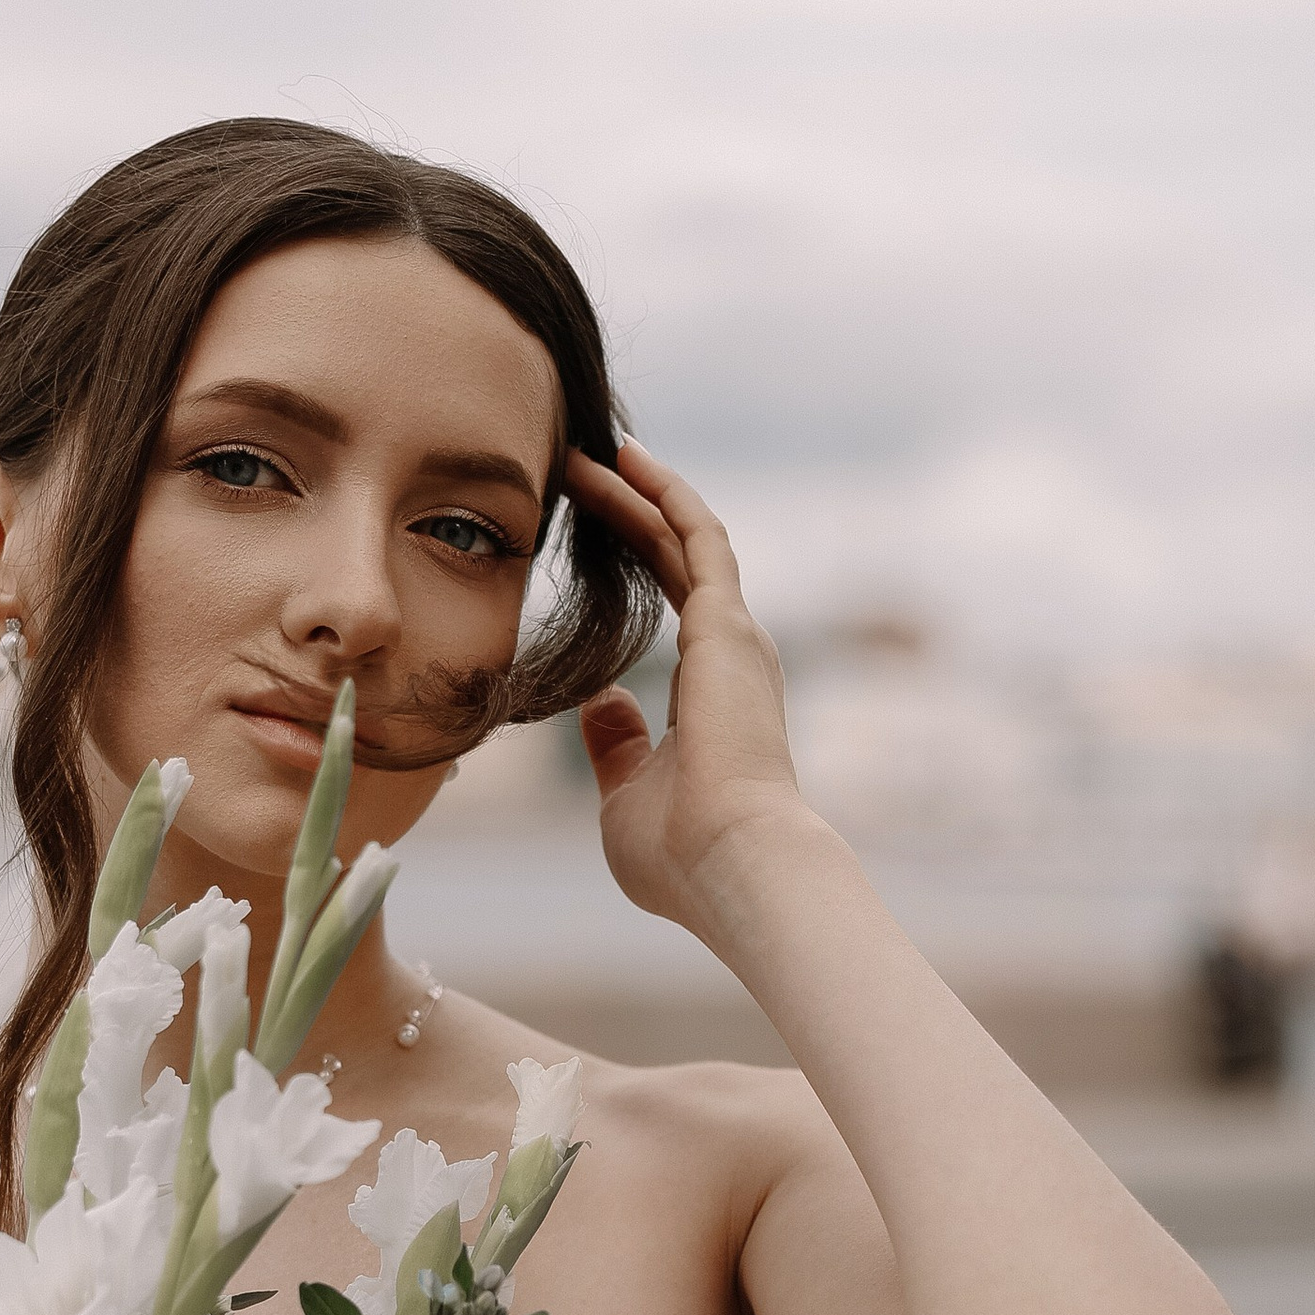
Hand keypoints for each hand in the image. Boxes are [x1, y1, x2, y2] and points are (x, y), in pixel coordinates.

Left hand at [562, 439, 808, 947]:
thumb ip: (614, 747)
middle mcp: (730, 655)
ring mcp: (734, 635)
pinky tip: (627, 458)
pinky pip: (697, 536)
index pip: (671, 604)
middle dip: (630, 510)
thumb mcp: (624, 799)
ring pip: (684, 537)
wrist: (732, 864)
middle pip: (675, 559)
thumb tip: (599, 702)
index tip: (589, 528)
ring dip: (640, 490)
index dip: (634, 560)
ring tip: (590, 450)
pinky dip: (664, 494)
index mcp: (710, 694)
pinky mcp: (727, 623)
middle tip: (580, 467)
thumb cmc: (680, 855)